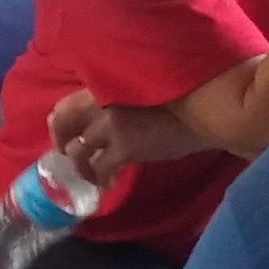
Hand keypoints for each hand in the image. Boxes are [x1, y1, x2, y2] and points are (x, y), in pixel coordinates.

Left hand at [46, 89, 210, 184]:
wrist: (208, 109)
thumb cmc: (182, 98)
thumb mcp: (141, 90)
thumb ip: (117, 99)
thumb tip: (100, 119)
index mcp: (104, 83)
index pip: (66, 103)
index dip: (60, 124)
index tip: (67, 136)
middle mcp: (101, 98)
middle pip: (62, 122)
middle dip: (62, 143)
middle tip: (69, 157)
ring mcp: (111, 122)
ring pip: (79, 151)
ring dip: (81, 167)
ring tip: (91, 175)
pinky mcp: (126, 145)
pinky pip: (101, 169)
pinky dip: (100, 180)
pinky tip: (107, 185)